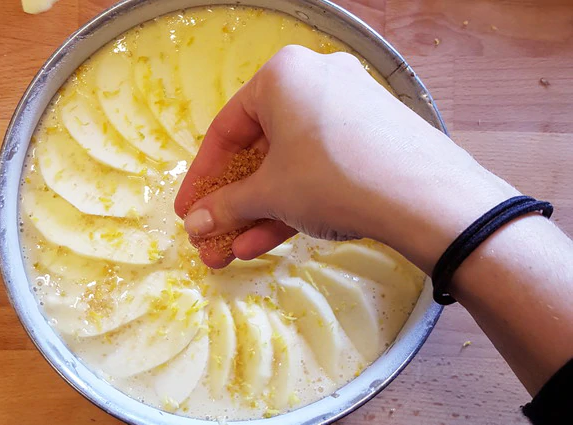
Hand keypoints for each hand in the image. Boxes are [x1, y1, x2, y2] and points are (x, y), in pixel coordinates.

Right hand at [174, 45, 517, 269]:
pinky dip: (299, 200)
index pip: (226, 130)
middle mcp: (317, 81)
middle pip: (262, 150)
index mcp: (283, 76)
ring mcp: (351, 108)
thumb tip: (195, 224)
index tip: (188, 211)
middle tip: (217, 236)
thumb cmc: (332, 177)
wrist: (427, 197)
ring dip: (263, 209)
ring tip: (240, 250)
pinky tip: (274, 239)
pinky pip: (323, 167)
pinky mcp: (375, 136)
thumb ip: (226, 205)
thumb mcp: (271, 192)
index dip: (202, 177)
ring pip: (292, 164)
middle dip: (237, 202)